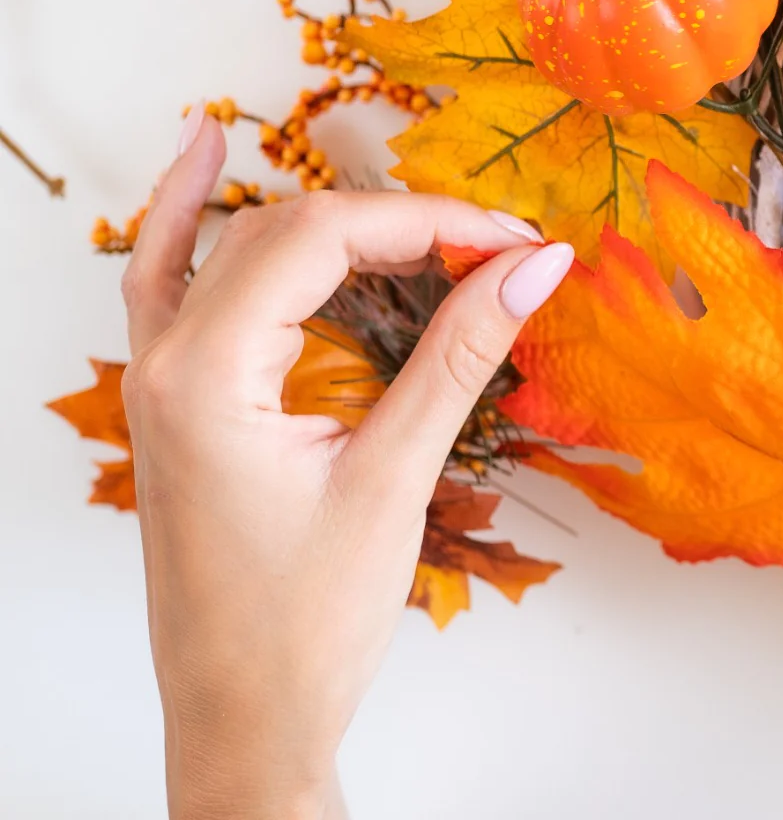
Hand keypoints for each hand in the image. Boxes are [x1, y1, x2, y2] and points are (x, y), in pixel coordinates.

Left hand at [120, 113, 575, 819]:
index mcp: (206, 376)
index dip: (432, 221)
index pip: (326, 239)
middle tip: (501, 249)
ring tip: (425, 214)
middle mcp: (168, 361)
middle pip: (288, 230)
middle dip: (401, 222)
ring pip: (240, 243)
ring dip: (330, 215)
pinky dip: (186, 212)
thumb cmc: (304, 623)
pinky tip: (206, 151)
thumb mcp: (392, 480)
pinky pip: (165, 276)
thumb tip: (535, 265)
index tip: (517, 241)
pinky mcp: (178, 399)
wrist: (242, 717)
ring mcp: (161, 377)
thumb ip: (459, 356)